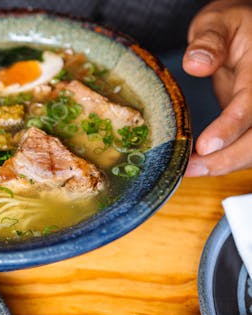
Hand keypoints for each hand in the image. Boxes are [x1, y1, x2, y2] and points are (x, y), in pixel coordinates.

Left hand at [183, 0, 251, 175]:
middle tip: (190, 169)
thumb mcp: (217, 23)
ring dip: (226, 164)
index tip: (204, 147)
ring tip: (189, 171)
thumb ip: (208, 42)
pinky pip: (249, 147)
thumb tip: (196, 64)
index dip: (229, 128)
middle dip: (227, 158)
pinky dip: (228, 160)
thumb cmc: (229, 27)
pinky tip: (201, 164)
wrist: (247, 33)